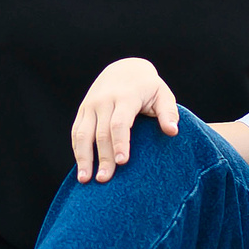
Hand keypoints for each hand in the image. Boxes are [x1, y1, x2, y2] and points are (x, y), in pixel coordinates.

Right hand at [70, 58, 177, 181]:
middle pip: (101, 133)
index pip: (120, 123)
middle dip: (102, 157)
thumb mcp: (162, 94)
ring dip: (83, 157)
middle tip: (104, 179)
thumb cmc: (148, 87)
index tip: (122, 162)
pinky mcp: (83, 110)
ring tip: (85, 179)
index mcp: (125, 97)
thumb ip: (168, 113)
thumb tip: (172, 132)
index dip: (120, 143)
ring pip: (82, 133)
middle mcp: (104, 100)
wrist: (124, 69)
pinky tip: (81, 168)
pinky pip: (76, 132)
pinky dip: (77, 150)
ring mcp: (90, 105)